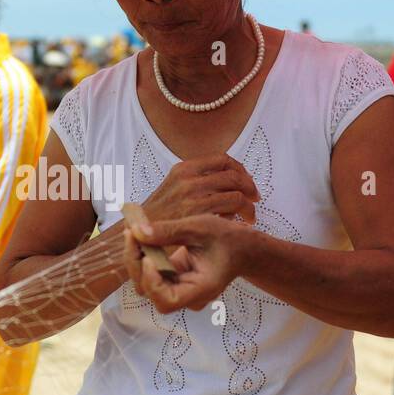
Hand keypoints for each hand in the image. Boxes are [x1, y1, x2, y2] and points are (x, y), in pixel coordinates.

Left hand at [124, 214, 245, 313]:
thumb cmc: (226, 239)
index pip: (168, 300)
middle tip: (131, 233)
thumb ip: (169, 231)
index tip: (148, 257)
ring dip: (135, 259)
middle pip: (151, 291)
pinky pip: (150, 274)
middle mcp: (187, 296)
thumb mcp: (200, 228)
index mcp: (201, 290)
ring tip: (133, 232)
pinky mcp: (171, 281)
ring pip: (146, 284)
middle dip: (137, 264)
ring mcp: (178, 290)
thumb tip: (137, 231)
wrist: (239, 248)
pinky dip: (141, 256)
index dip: (152, 283)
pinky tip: (138, 236)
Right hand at [142, 153, 258, 224]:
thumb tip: (222, 183)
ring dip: (249, 204)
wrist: (139, 235)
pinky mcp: (198, 213)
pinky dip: (241, 214)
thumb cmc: (157, 218)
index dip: (240, 169)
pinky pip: (231, 207)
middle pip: (233, 174)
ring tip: (251, 215)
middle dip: (249, 186)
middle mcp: (188, 178)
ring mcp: (193, 195)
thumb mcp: (171, 190)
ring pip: (236, 191)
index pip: (222, 159)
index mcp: (183, 169)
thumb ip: (194, 183)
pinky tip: (241, 223)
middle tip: (254, 198)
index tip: (245, 181)